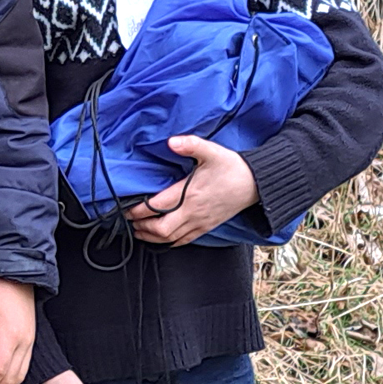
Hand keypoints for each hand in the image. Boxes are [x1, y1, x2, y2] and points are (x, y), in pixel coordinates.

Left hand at [123, 134, 257, 246]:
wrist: (255, 184)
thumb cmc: (232, 168)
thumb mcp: (211, 151)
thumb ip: (190, 144)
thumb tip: (172, 141)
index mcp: (189, 194)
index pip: (157, 207)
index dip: (138, 211)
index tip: (128, 208)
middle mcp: (192, 212)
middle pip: (161, 230)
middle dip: (141, 227)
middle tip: (130, 220)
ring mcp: (199, 223)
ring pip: (170, 239)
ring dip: (151, 237)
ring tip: (139, 231)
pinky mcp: (206, 227)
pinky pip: (184, 241)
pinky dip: (169, 242)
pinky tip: (161, 238)